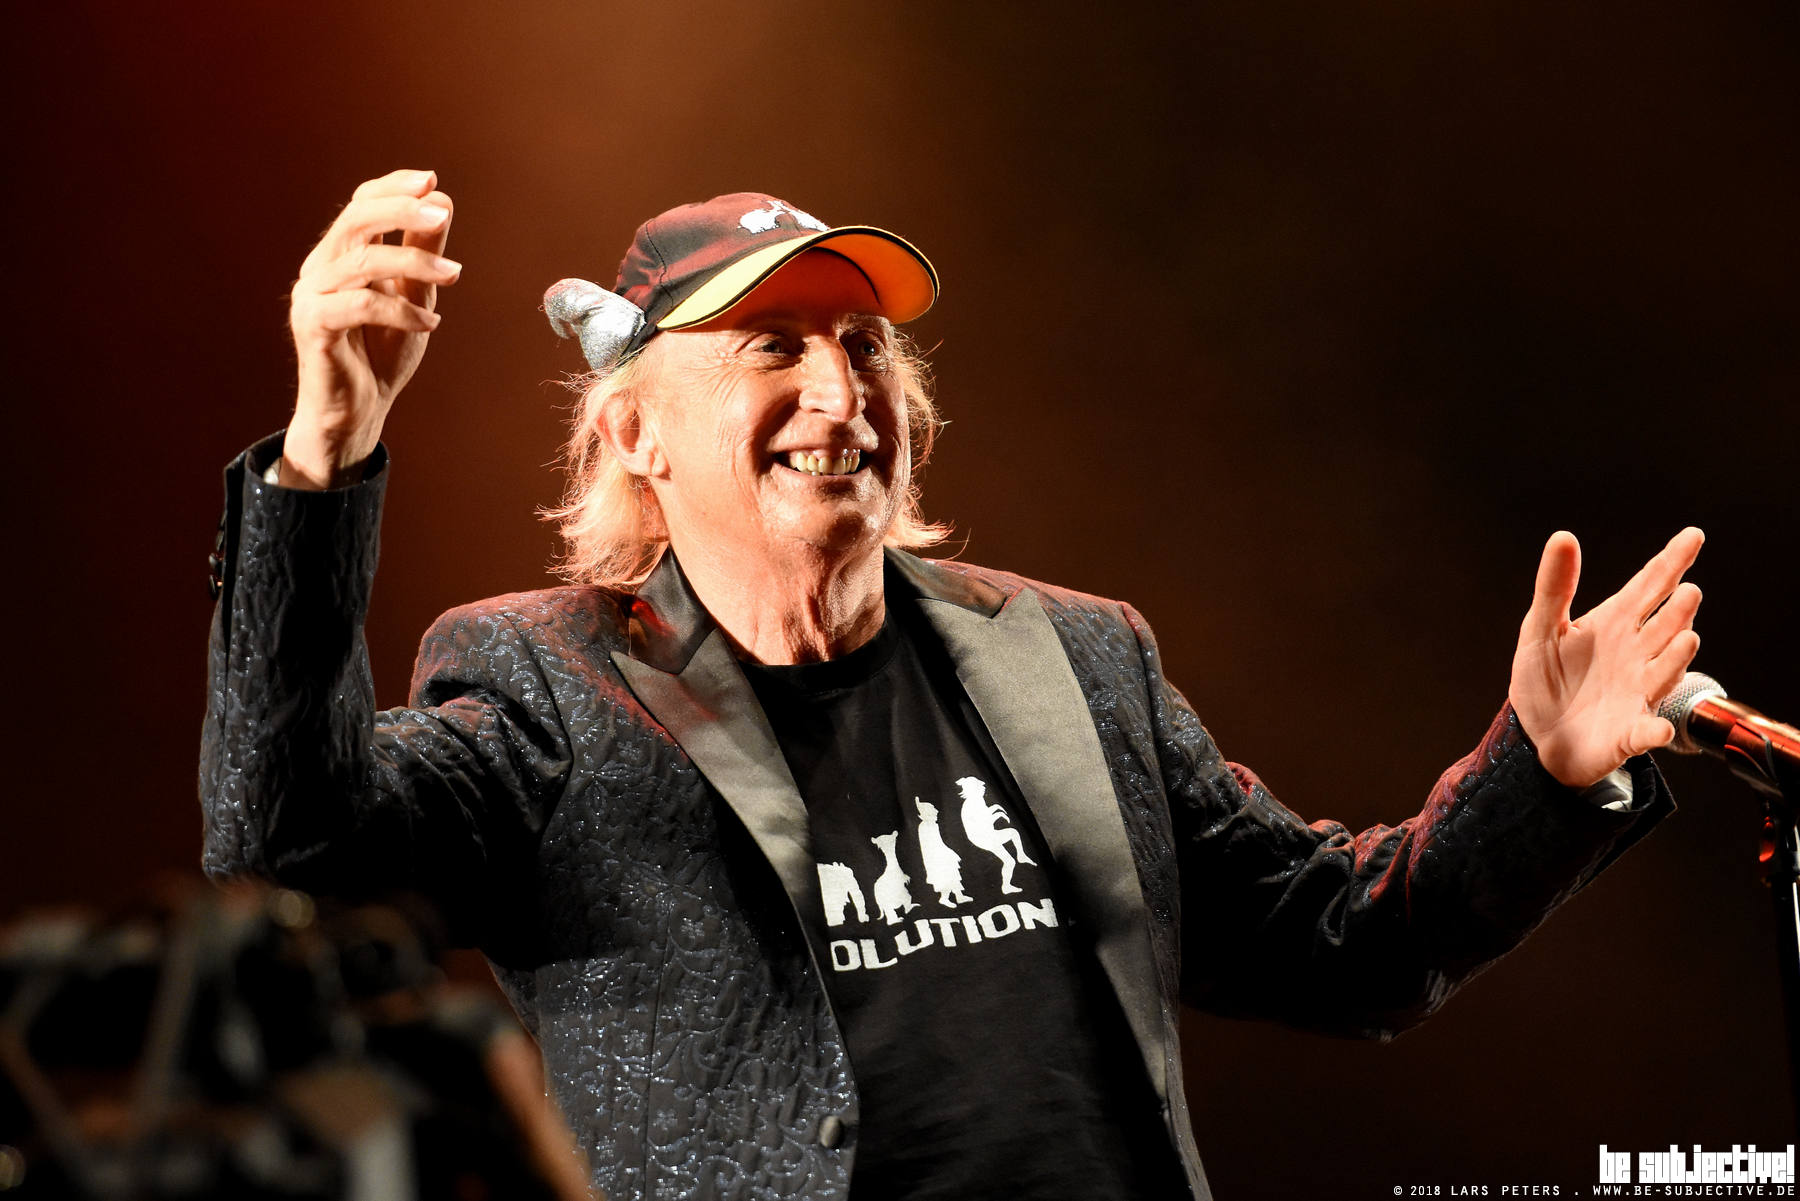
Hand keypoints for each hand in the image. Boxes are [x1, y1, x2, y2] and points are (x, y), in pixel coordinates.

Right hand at [283, 169, 459, 487]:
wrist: (357, 411)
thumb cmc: (382, 353)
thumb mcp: (413, 296)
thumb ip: (423, 253)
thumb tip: (442, 203)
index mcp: (341, 254)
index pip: (362, 204)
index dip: (394, 187)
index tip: (433, 180)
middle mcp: (321, 267)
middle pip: (355, 219)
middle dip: (401, 210)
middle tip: (441, 214)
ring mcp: (312, 295)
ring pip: (362, 261)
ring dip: (415, 262)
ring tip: (454, 277)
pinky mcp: (313, 326)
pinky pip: (358, 305)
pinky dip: (400, 311)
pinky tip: (429, 324)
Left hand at [1509, 527, 1703, 788]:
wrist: (1539, 737)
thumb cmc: (1545, 679)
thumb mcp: (1541, 629)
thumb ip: (1554, 587)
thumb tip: (1563, 537)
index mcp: (1615, 624)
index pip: (1648, 586)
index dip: (1671, 561)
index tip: (1693, 535)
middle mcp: (1636, 654)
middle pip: (1664, 626)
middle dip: (1677, 611)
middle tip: (1688, 591)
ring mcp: (1638, 693)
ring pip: (1664, 672)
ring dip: (1675, 658)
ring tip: (1687, 637)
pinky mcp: (1629, 733)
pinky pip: (1646, 732)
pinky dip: (1653, 731)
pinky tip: (1658, 730)